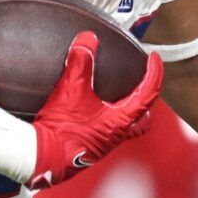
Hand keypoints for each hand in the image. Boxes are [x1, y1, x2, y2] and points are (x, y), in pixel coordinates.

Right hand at [28, 32, 162, 188]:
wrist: (42, 157)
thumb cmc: (61, 131)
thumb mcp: (71, 89)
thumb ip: (81, 61)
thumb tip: (87, 41)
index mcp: (121, 121)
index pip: (149, 93)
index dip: (154, 72)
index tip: (154, 59)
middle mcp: (116, 135)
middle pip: (143, 118)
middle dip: (146, 101)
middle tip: (144, 85)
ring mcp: (104, 144)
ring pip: (125, 127)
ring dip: (126, 111)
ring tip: (117, 96)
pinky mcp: (89, 148)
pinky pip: (106, 132)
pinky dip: (106, 119)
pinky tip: (92, 111)